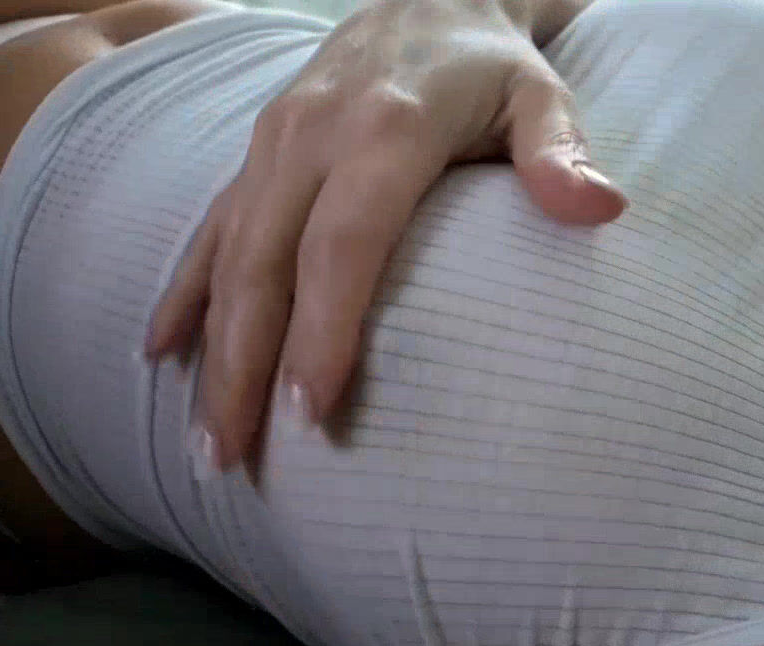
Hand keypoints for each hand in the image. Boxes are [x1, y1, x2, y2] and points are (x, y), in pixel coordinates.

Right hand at [144, 0, 625, 471]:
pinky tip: (160, 351)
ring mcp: (273, 143)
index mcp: (384, 128)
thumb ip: (560, 152)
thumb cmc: (492, 66)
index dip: (323, 329)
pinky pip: (210, 227)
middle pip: (265, 264)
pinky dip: (184, 291)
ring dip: (210, 351)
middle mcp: (311, 135)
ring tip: (206, 441)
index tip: (312, 410)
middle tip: (233, 460)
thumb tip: (602, 209)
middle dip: (243, 367)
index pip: (343, 243)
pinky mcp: (257, 153)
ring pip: (227, 257)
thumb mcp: (541, 96)